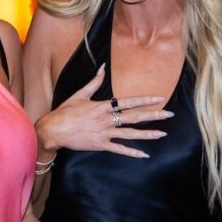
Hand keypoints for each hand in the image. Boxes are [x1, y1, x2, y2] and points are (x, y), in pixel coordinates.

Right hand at [37, 64, 172, 158]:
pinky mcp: (100, 144)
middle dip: (153, 115)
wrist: (52, 130)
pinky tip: (144, 154)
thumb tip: (102, 67)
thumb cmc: (65, 112)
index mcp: (102, 106)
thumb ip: (94, 82)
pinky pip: (119, 149)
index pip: (128, 102)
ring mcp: (104, 133)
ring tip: (162, 134)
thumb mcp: (79, 94)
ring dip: (147, 134)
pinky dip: (132, 152)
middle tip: (169, 114)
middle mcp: (106, 119)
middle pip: (134, 117)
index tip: (159, 98)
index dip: (144, 100)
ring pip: (130, 134)